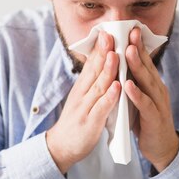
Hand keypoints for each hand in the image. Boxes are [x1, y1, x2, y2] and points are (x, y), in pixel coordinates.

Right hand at [46, 32, 120, 173]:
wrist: (61, 146)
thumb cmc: (77, 120)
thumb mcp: (82, 97)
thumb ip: (92, 81)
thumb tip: (101, 61)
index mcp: (82, 87)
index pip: (91, 63)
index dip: (100, 48)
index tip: (108, 31)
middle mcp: (82, 94)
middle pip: (94, 70)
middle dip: (104, 52)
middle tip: (112, 34)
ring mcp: (85, 108)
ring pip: (98, 86)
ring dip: (107, 70)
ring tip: (116, 55)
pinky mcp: (89, 123)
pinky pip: (101, 108)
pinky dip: (109, 97)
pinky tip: (117, 87)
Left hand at [125, 27, 178, 171]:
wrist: (162, 147)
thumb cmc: (146, 121)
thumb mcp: (139, 97)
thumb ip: (132, 81)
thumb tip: (119, 63)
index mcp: (152, 84)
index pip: (144, 60)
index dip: (137, 44)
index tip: (129, 27)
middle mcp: (157, 89)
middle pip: (147, 66)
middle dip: (139, 48)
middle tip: (131, 31)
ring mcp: (158, 103)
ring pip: (147, 81)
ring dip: (138, 66)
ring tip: (129, 51)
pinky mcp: (154, 118)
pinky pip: (145, 104)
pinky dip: (136, 94)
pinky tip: (128, 85)